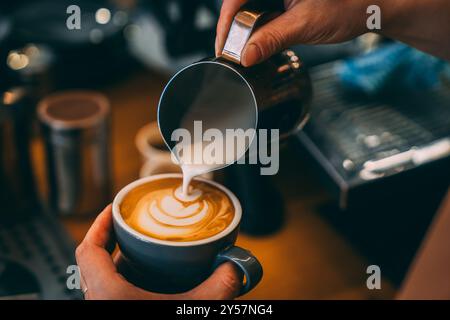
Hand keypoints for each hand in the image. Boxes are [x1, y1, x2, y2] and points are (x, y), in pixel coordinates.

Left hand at [75, 205, 241, 299]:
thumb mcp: (191, 309)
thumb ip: (216, 288)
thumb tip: (234, 269)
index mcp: (108, 294)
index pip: (89, 249)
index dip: (99, 223)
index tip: (114, 208)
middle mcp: (100, 302)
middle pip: (94, 260)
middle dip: (113, 238)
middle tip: (132, 225)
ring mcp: (106, 310)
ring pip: (102, 278)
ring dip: (118, 260)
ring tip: (139, 248)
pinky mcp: (115, 314)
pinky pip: (112, 292)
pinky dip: (125, 280)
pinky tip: (146, 280)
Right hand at [216, 0, 449, 62]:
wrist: (374, 5)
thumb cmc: (351, 5)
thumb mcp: (305, 24)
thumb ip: (272, 39)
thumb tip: (246, 56)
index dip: (226, 20)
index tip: (223, 44)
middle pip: (241, 0)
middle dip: (234, 25)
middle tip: (230, 50)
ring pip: (250, 4)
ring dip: (245, 26)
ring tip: (242, 47)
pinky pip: (263, 6)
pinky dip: (258, 23)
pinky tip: (259, 38)